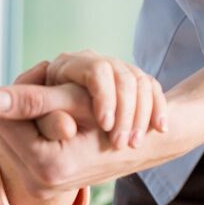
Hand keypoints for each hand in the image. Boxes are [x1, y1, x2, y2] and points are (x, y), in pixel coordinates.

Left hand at [0, 63, 191, 204]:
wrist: (140, 145)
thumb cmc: (112, 114)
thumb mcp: (73, 102)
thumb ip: (31, 100)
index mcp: (47, 165)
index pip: (2, 121)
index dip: (19, 97)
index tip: (42, 83)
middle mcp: (40, 184)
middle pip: (3, 132)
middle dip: (21, 112)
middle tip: (49, 98)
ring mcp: (40, 188)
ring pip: (10, 140)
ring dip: (26, 122)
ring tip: (53, 111)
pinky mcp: (41, 186)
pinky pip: (21, 151)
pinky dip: (33, 135)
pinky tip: (53, 124)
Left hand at [45, 50, 165, 148]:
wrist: (64, 121)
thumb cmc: (46, 121)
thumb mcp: (43, 119)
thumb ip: (48, 120)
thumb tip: (66, 128)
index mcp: (68, 64)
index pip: (97, 70)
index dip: (105, 97)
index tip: (105, 125)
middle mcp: (94, 60)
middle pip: (122, 76)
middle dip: (125, 111)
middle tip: (120, 143)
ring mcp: (115, 68)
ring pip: (140, 82)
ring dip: (141, 115)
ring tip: (134, 144)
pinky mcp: (131, 80)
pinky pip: (153, 88)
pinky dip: (158, 109)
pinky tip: (160, 129)